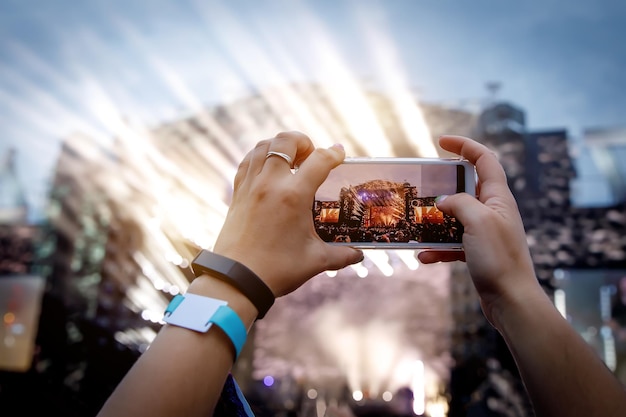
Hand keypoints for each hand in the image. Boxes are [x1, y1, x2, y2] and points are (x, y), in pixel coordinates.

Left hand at [213, 131, 363, 296]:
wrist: (237, 279)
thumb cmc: (278, 269)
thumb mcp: (315, 261)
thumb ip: (341, 255)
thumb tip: (359, 255)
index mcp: (294, 195)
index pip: (319, 160)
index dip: (334, 153)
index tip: (340, 154)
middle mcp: (271, 184)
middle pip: (286, 141)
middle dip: (303, 141)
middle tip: (311, 154)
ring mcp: (251, 186)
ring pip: (263, 146)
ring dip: (280, 145)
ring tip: (290, 158)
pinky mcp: (237, 194)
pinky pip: (248, 162)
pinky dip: (259, 156)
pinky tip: (268, 166)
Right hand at [418, 135, 537, 325]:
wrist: (510, 300)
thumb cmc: (498, 258)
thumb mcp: (478, 221)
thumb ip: (459, 203)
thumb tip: (445, 202)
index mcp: (498, 197)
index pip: (484, 160)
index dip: (464, 146)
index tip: (441, 142)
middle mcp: (493, 211)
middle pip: (466, 187)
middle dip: (443, 187)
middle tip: (423, 187)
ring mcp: (485, 232)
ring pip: (455, 216)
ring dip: (435, 220)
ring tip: (417, 224)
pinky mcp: (478, 252)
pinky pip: (452, 242)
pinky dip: (438, 247)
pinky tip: (424, 256)